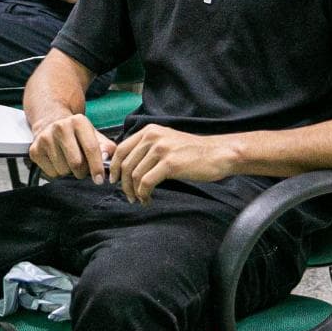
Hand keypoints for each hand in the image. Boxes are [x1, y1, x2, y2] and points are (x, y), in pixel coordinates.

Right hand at [29, 112, 111, 181]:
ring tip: (68, 161)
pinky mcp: (35, 149)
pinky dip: (57, 173)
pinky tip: (57, 162)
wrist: (51, 123)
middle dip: (82, 172)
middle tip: (82, 169)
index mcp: (78, 121)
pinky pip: (51, 173)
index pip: (91, 148)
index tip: (99, 179)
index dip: (97, 167)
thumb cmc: (77, 134)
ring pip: (63, 170)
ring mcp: (45, 138)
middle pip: (76, 163)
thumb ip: (106, 147)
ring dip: (69, 172)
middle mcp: (60, 127)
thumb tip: (105, 159)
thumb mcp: (94, 135)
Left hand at [106, 124, 237, 204]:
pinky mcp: (169, 164)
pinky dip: (144, 194)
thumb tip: (128, 166)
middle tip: (128, 196)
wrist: (218, 154)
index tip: (114, 180)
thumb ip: (148, 148)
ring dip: (134, 192)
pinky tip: (148, 199)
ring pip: (134, 175)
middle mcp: (152, 137)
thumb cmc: (194, 152)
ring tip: (140, 199)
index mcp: (149, 131)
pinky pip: (146, 182)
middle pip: (125, 164)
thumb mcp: (167, 142)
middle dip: (123, 184)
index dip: (113, 167)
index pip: (121, 149)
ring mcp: (160, 149)